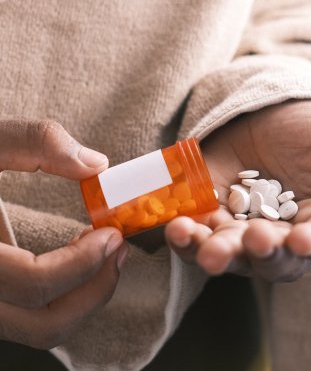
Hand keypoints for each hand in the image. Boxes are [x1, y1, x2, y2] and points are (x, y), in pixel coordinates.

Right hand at [0, 119, 127, 347]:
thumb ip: (34, 142)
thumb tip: (96, 164)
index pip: (34, 283)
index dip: (84, 262)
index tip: (113, 233)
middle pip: (43, 324)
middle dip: (95, 288)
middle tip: (119, 248)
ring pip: (38, 328)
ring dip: (84, 295)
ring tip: (107, 252)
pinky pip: (30, 313)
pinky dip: (64, 293)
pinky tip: (77, 254)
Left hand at [165, 100, 310, 280]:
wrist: (275, 114)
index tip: (302, 241)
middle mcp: (287, 236)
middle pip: (274, 259)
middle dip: (260, 253)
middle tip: (250, 240)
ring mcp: (247, 228)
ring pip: (232, 253)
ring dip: (212, 251)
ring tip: (192, 238)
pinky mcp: (215, 215)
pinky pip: (200, 233)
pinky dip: (187, 234)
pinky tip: (175, 226)